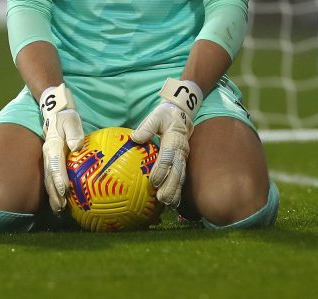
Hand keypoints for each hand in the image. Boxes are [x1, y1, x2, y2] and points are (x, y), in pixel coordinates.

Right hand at [39, 83, 84, 212]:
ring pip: (49, 181)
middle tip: (61, 207)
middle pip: (50, 177)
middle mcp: (48, 156)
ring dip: (53, 196)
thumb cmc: (66, 117)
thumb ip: (73, 131)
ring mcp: (48, 160)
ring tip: (60, 210)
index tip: (63, 190)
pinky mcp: (52, 163)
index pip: (55, 164)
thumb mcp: (71, 120)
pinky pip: (53, 179)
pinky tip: (62, 203)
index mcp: (53, 146)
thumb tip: (77, 145)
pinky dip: (55, 192)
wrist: (55, 113)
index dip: (59, 178)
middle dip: (54, 193)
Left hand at [130, 78, 203, 207]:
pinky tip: (174, 203)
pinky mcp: (182, 162)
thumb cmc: (165, 116)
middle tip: (162, 199)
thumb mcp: (156, 116)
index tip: (153, 181)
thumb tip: (134, 137)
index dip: (162, 169)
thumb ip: (147, 126)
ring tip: (169, 204)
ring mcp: (183, 157)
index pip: (168, 156)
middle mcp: (181, 150)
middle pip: (177, 170)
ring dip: (176, 191)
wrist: (181, 114)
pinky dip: (178, 190)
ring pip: (181, 176)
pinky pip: (181, 177)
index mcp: (174, 139)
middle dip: (171, 186)